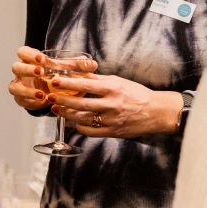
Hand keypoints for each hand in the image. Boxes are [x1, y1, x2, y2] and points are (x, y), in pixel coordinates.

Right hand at [8, 46, 97, 110]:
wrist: (51, 93)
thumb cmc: (57, 76)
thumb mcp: (68, 70)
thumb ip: (78, 66)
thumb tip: (93, 64)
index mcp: (31, 60)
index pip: (23, 52)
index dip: (30, 55)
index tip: (41, 59)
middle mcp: (22, 71)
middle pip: (16, 67)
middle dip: (28, 70)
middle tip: (41, 72)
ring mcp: (19, 85)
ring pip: (14, 85)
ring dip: (27, 89)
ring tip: (42, 93)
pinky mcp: (20, 98)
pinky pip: (20, 99)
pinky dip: (30, 100)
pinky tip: (41, 100)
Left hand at [46, 73, 182, 138]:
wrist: (155, 112)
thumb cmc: (137, 94)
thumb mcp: (119, 81)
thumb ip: (99, 80)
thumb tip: (80, 75)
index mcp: (113, 88)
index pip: (86, 85)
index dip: (68, 84)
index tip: (55, 82)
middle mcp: (111, 104)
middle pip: (81, 104)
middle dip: (62, 101)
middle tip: (50, 98)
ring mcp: (111, 120)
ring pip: (83, 119)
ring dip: (67, 115)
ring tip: (58, 110)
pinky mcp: (112, 132)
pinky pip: (90, 131)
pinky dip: (79, 127)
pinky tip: (73, 122)